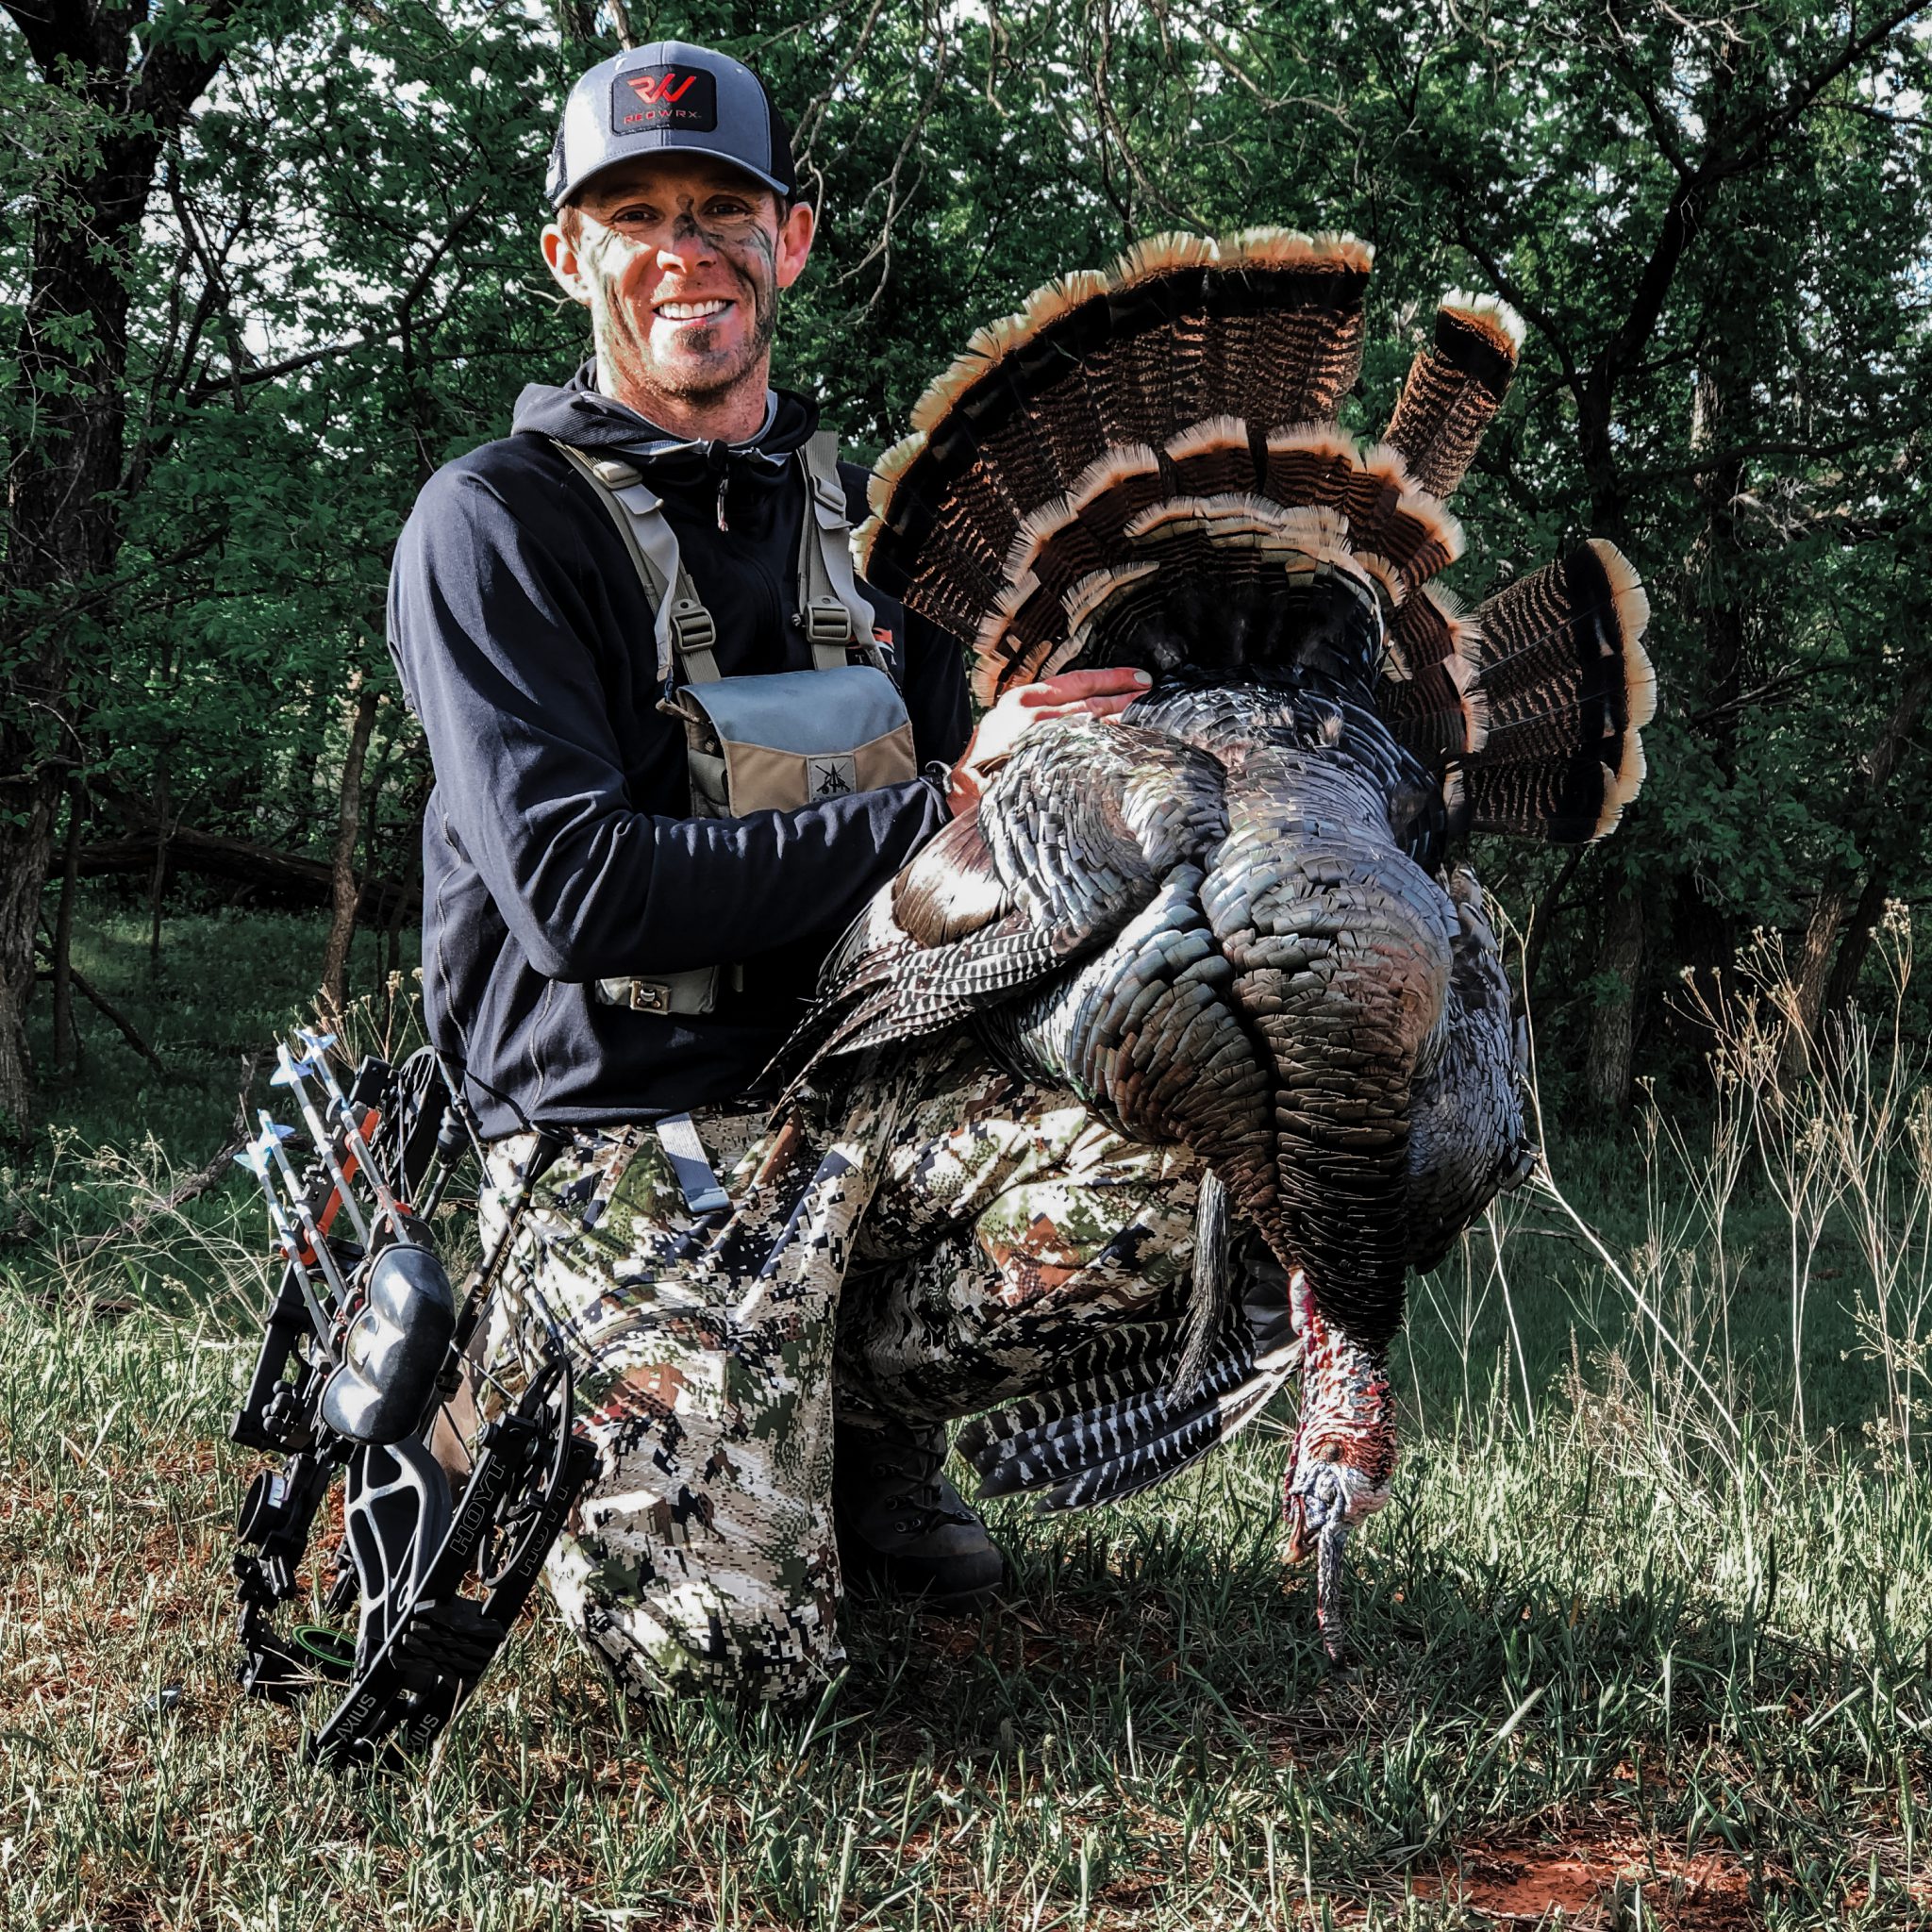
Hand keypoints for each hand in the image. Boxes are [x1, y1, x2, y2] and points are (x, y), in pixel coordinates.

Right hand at [946, 666, 1151, 815]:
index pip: (1077, 681)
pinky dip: (1111, 750)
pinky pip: (1088, 755)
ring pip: (1094, 728)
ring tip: (1150, 718)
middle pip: (1092, 704)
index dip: (1111, 678)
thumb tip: (1082, 711)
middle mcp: (1033, 716)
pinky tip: (1130, 748)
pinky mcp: (1047, 768)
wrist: (962, 791)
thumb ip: (1039, 713)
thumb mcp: (1005, 724)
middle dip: (1126, 699)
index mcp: (1023, 699)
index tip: (1137, 676)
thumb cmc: (986, 760)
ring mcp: (1041, 743)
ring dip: (1125, 723)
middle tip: (1152, 697)